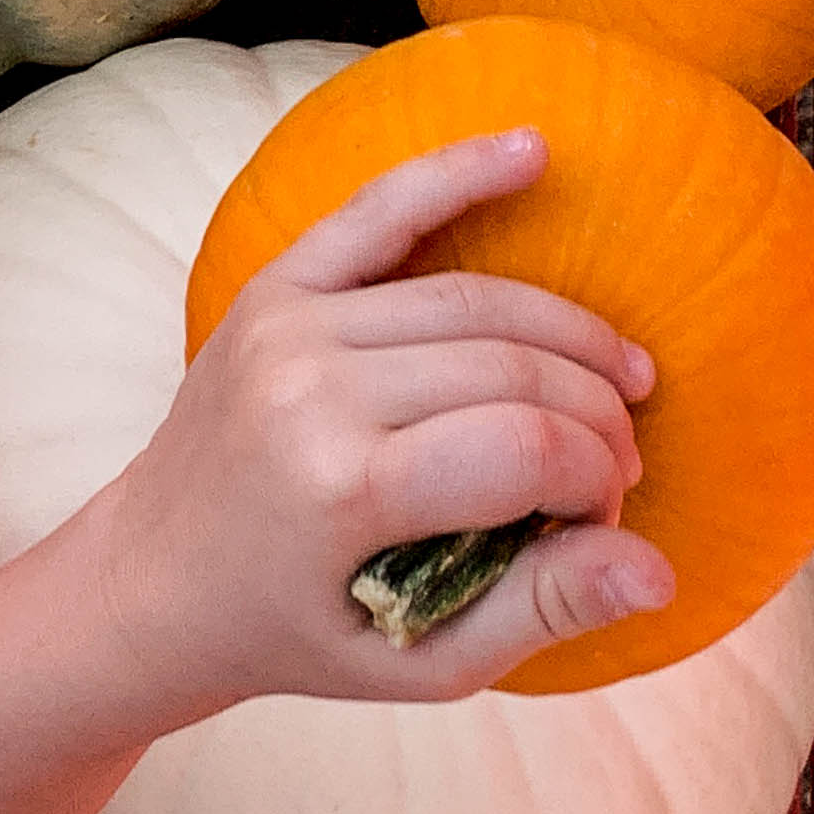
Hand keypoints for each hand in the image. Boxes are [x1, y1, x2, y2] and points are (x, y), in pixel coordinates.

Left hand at [96, 129, 671, 717]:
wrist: (155, 579)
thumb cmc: (296, 629)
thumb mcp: (419, 662)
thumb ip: (540, 610)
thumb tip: (658, 567)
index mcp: (342, 490)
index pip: (526, 449)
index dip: (594, 480)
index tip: (601, 519)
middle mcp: (311, 391)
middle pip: (513, 370)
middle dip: (595, 418)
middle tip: (619, 465)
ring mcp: (288, 326)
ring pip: (477, 302)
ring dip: (570, 338)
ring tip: (617, 384)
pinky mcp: (276, 288)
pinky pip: (379, 211)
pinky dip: (459, 173)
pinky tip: (535, 151)